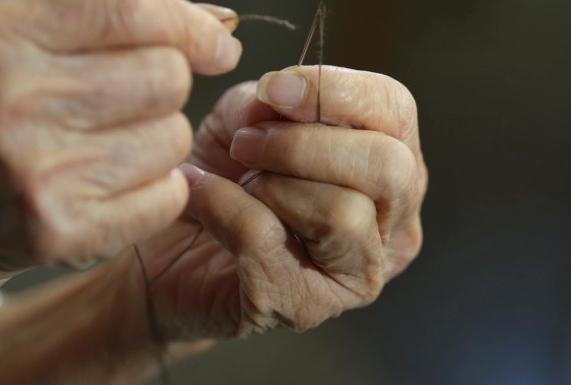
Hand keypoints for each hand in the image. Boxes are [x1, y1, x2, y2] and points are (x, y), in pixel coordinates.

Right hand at [0, 0, 240, 274]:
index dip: (192, 28)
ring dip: (157, 139)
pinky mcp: (60, 230)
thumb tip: (219, 24)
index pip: (138, 13)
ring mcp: (33, 171)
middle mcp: (9, 97)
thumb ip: (117, 15)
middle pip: (169, 78)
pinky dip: (156, 189)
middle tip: (125, 100)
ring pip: (174, 138)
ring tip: (104, 144)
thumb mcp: (23, 33)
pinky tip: (111, 184)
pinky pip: (169, 196)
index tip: (216, 44)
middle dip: (163, 86)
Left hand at [127, 66, 426, 339]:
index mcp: (390, 170)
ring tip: (234, 182)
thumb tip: (283, 94)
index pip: (397, 112)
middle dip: (305, 145)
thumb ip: (272, 102)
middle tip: (245, 145)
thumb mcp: (246, 120)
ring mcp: (358, 276)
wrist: (173, 247)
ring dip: (270, 184)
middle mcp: (392, 227)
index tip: (276, 87)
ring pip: (342, 213)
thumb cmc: (225, 178)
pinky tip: (205, 203)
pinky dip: (226, 209)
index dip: (338, 90)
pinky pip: (270, 241)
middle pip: (388, 168)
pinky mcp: (307, 306)